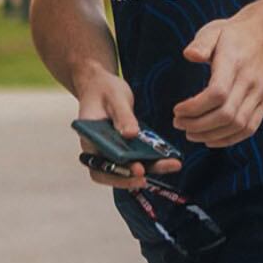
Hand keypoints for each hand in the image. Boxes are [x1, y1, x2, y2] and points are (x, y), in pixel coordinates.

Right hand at [75, 72, 179, 190]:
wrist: (101, 85)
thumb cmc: (104, 90)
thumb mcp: (115, 98)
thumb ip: (122, 116)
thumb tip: (131, 135)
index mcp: (90, 139)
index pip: (99, 166)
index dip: (117, 173)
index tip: (137, 170)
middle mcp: (98, 150)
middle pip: (113, 173)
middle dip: (134, 177)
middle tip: (154, 176)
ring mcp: (112, 150)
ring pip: (129, 168)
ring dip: (150, 169)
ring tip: (172, 165)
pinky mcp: (125, 147)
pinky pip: (138, 158)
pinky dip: (153, 160)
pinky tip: (170, 159)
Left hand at [172, 7, 262, 147]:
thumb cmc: (233, 35)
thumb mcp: (213, 31)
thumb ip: (200, 43)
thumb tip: (190, 55)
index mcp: (235, 62)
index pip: (217, 93)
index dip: (195, 108)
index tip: (177, 110)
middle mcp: (250, 81)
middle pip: (226, 114)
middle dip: (198, 125)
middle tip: (179, 123)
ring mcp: (260, 94)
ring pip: (237, 125)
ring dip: (211, 135)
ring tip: (191, 133)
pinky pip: (249, 128)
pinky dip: (228, 139)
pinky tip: (210, 138)